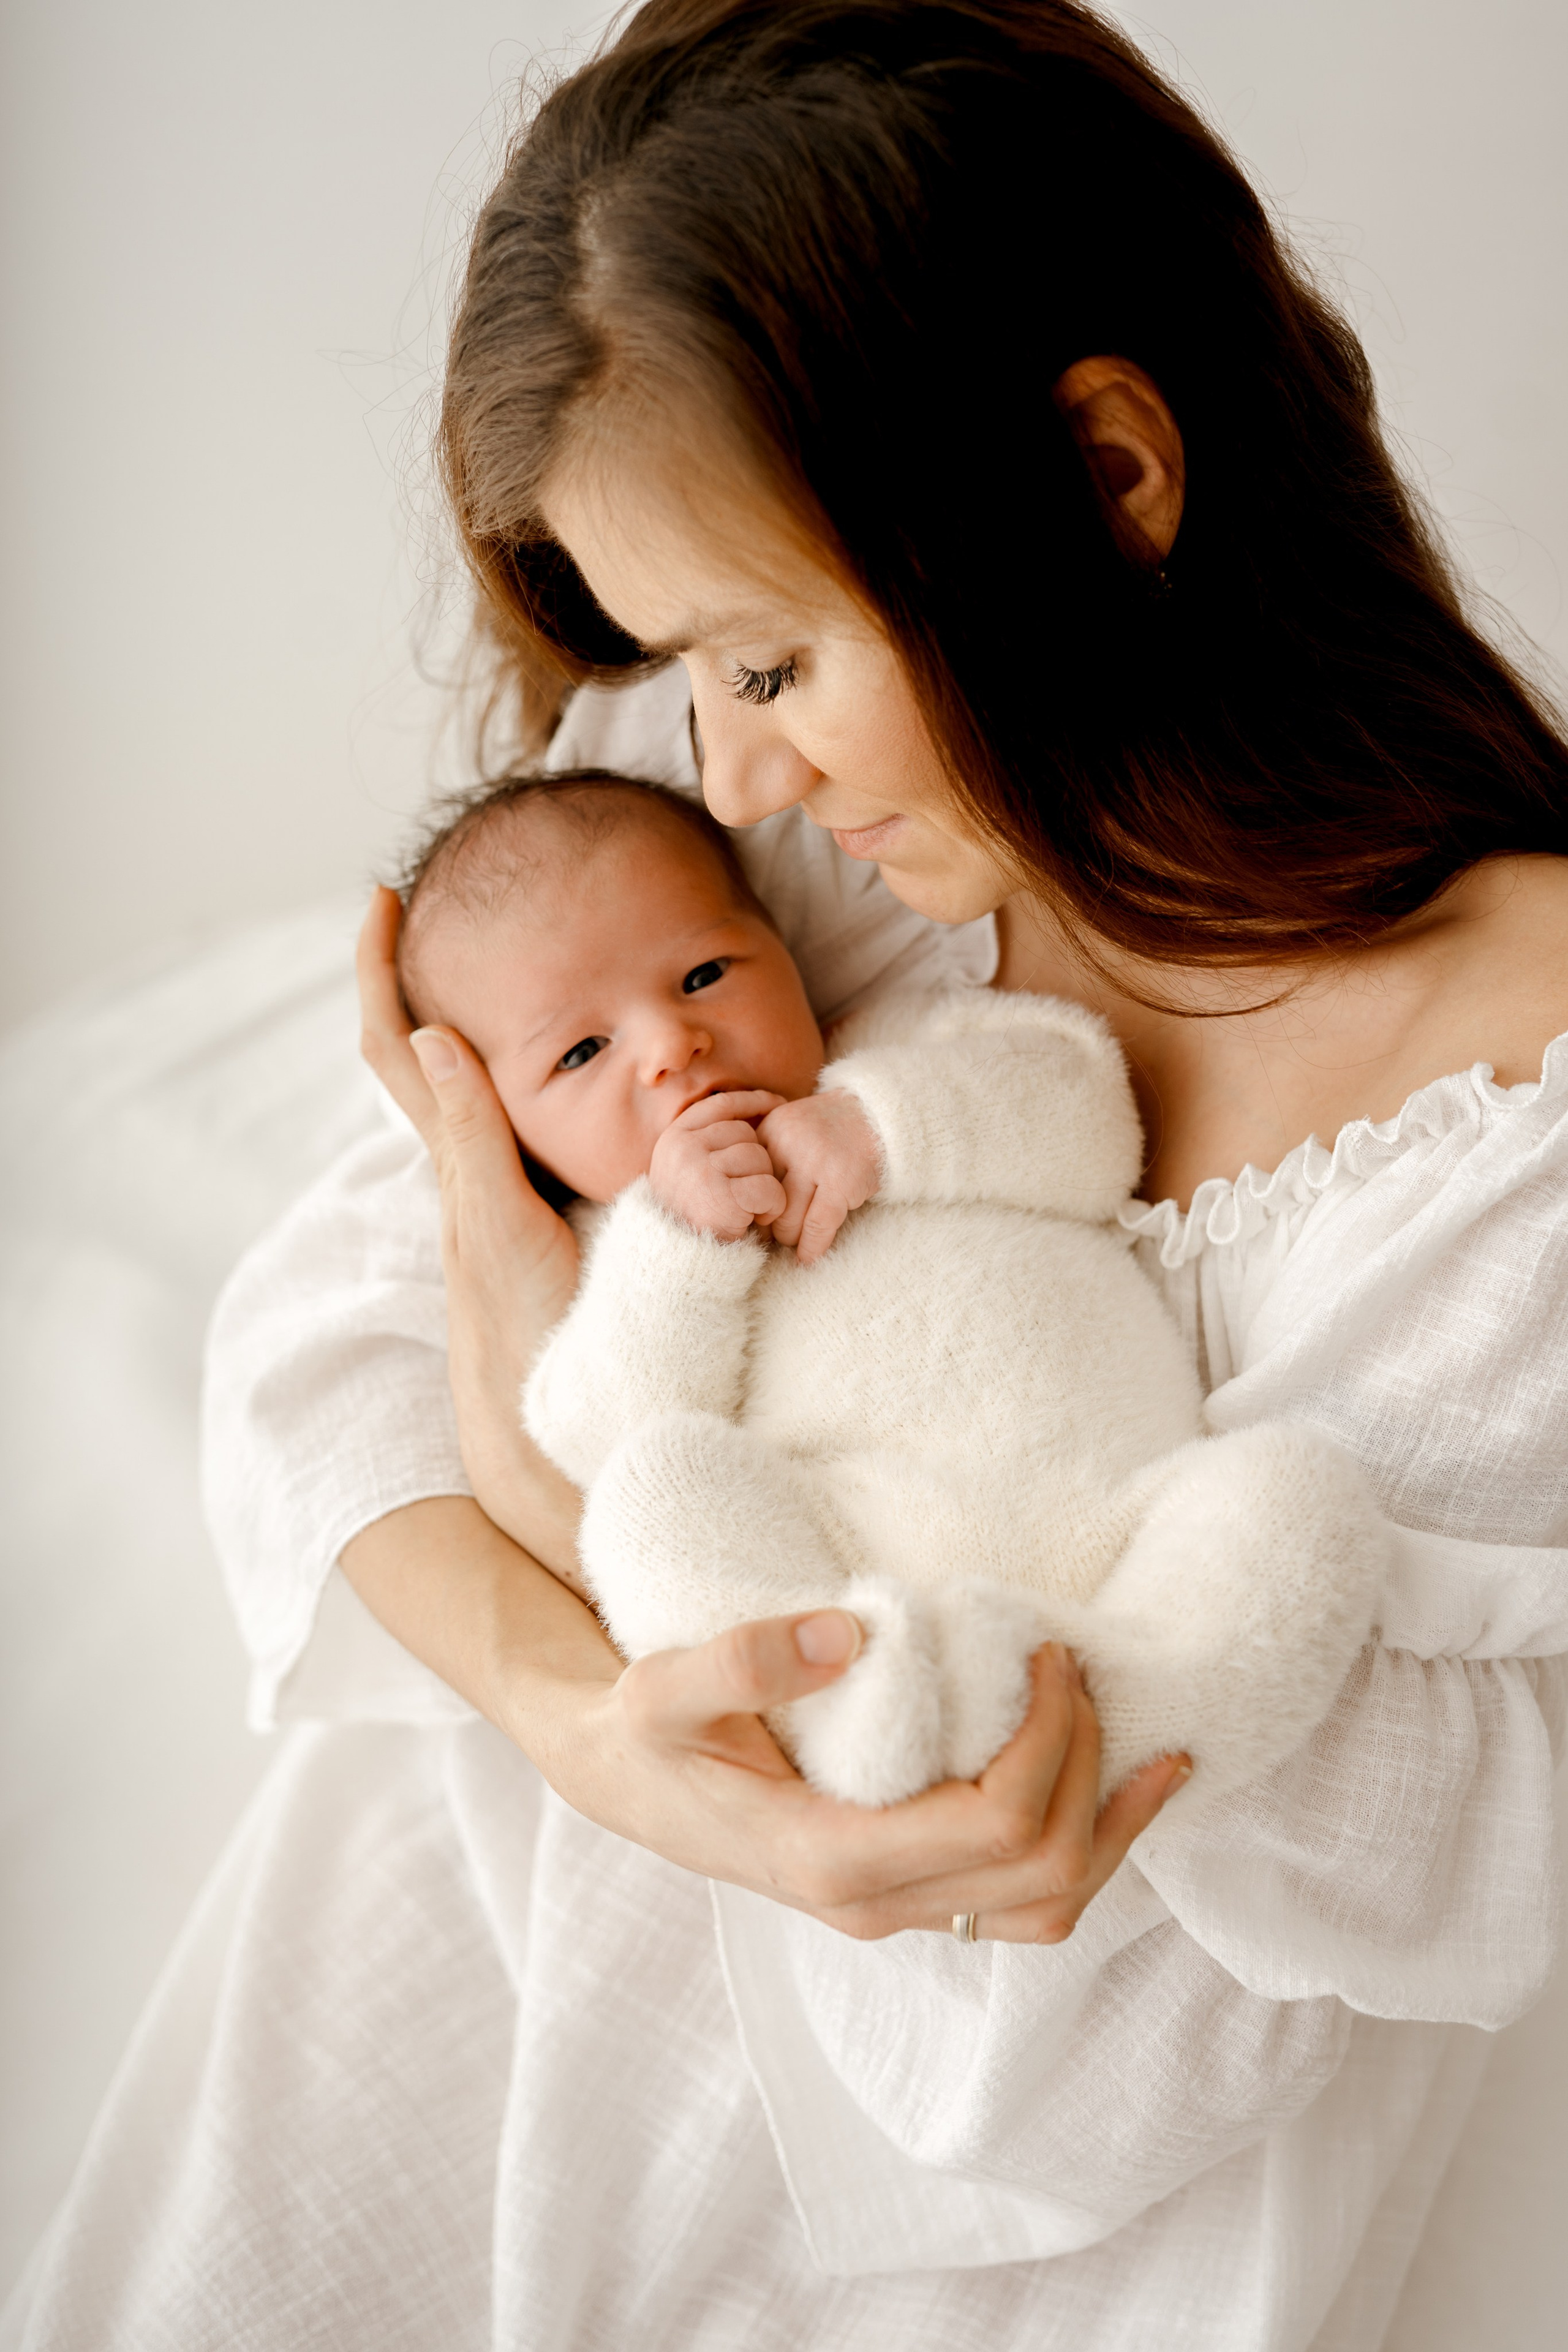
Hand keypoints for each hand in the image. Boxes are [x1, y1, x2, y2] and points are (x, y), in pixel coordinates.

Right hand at [345, 1505, 1186, 1948]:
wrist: (618, 1778)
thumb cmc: (644, 1730)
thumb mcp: (663, 1687)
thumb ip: (741, 1661)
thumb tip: (845, 1631)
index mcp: (829, 1860)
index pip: (995, 1824)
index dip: (1050, 1740)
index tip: (1050, 1648)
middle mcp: (874, 1905)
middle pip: (1045, 1871)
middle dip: (1090, 1768)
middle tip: (1082, 1670)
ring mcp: (896, 1910)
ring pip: (1052, 1906)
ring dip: (1112, 1827)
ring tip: (1156, 1748)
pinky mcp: (907, 1892)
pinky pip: (1025, 1900)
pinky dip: (1087, 1848)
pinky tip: (1116, 1788)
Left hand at [356, 887, 584, 1578]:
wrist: (552, 1433)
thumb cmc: (528, 1339)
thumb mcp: (499, 1229)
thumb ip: (475, 1138)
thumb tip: (435, 1035)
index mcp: (459, 1160)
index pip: (400, 1047)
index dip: (381, 971)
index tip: (382, 900)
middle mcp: (469, 1170)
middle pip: (423, 1053)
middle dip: (421, 975)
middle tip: (433, 907)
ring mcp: (499, 1196)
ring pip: (468, 1088)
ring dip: (469, 1022)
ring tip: (491, 965)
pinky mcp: (537, 1221)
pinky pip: (515, 1126)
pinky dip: (523, 1079)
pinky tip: (559, 1073)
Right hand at [648, 1090, 788, 1240]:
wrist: (677, 1265)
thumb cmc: (691, 1217)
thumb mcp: (688, 1170)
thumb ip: (710, 1141)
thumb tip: (757, 1111)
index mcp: (673, 1138)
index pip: (722, 1104)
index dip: (753, 1101)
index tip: (777, 1104)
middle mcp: (683, 1149)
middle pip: (745, 1133)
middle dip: (757, 1161)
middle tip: (745, 1192)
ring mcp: (700, 1171)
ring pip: (759, 1158)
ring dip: (764, 1185)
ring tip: (747, 1208)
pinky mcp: (722, 1198)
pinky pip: (768, 1188)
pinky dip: (772, 1206)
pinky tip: (756, 1219)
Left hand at [756, 1091, 881, 1264]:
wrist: (877, 1117)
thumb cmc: (828, 1132)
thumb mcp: (790, 1130)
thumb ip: (768, 1159)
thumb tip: (747, 1212)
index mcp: (770, 1129)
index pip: (748, 1181)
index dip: (749, 1206)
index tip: (754, 1221)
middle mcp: (788, 1143)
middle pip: (764, 1203)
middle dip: (769, 1226)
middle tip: (777, 1235)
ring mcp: (816, 1162)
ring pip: (788, 1219)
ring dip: (790, 1239)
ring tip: (796, 1243)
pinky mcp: (842, 1182)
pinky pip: (818, 1226)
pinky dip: (812, 1247)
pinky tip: (808, 1258)